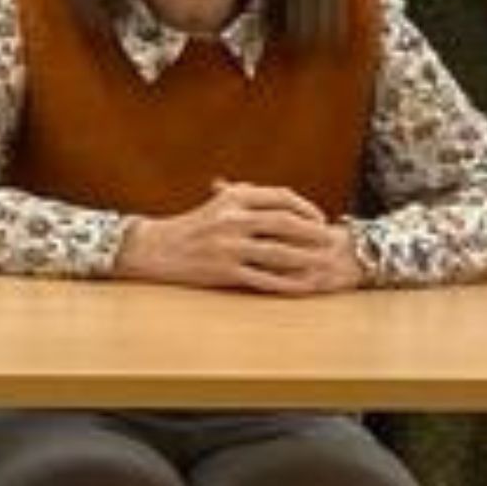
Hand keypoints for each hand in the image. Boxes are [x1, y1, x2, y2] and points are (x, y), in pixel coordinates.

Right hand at [114, 181, 364, 295]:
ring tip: (325, 264)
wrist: (155, 248)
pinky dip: (287, 284)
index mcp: (232, 198)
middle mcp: (232, 219)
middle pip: (285, 223)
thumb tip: (282, 201)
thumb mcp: (217, 204)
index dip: (305, 208)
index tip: (320, 219)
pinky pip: (264, 278)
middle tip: (332, 240)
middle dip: (313, 232)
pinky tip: (302, 287)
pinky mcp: (223, 271)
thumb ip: (247, 197)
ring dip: (307, 259)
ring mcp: (228, 247)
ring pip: (279, 252)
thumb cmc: (190, 226)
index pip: (280, 198)